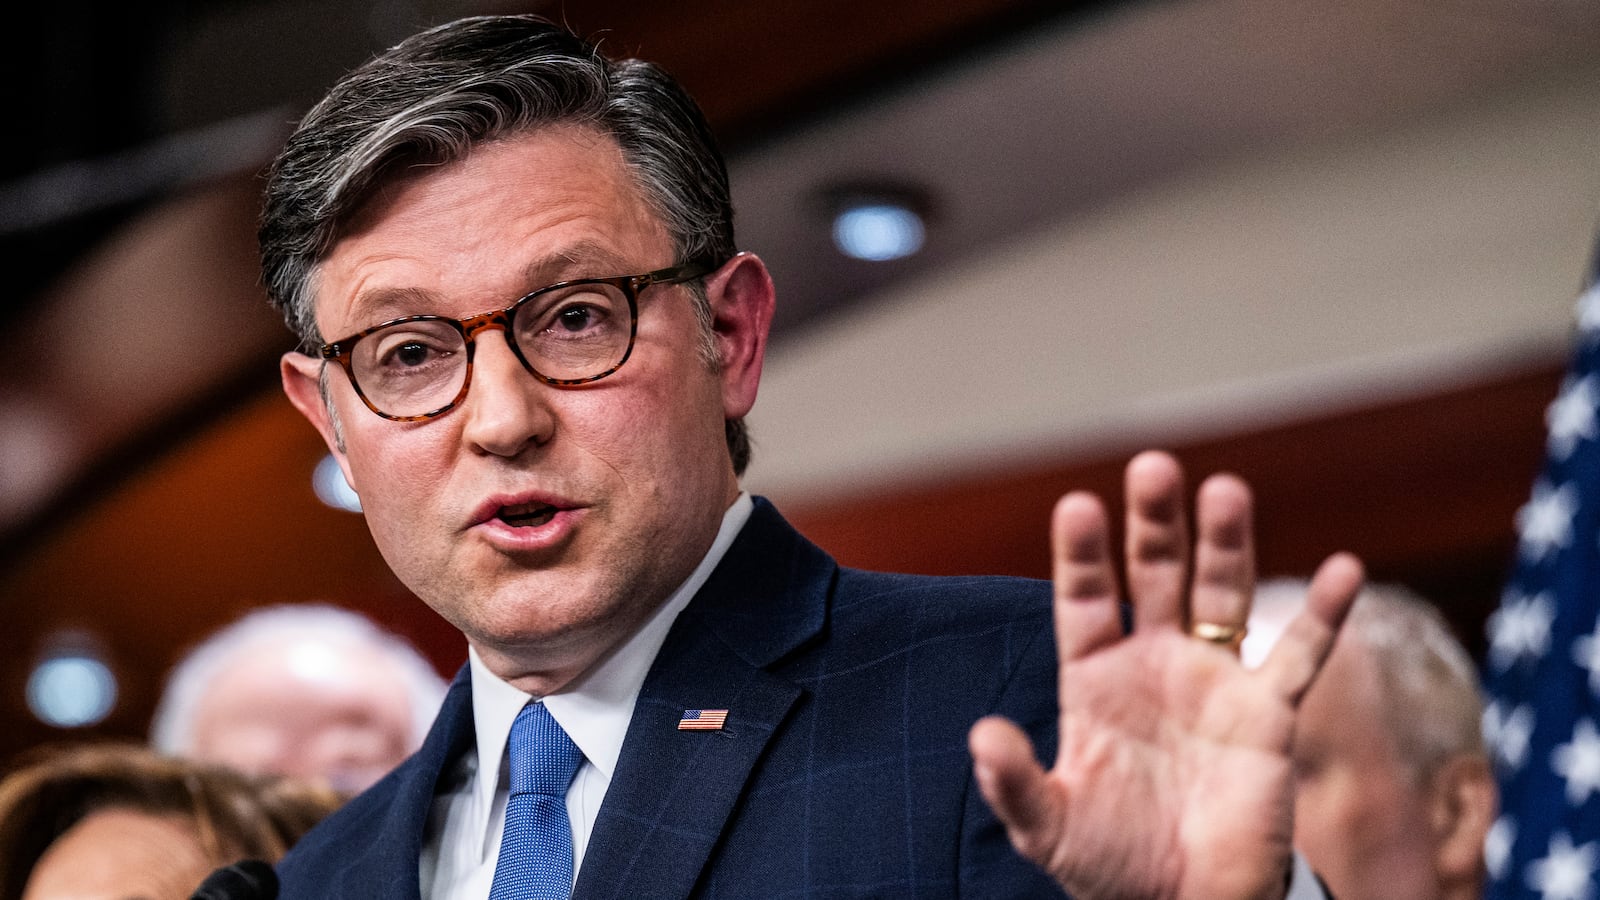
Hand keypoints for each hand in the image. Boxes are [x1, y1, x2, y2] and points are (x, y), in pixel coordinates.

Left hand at [968, 450, 1361, 899]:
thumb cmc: (1112, 863)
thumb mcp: (1048, 827)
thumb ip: (1014, 782)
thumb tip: (981, 734)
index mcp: (1095, 678)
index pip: (1084, 600)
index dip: (1082, 556)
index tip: (1078, 506)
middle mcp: (1154, 663)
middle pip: (1154, 576)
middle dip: (1153, 524)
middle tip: (1153, 466)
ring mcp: (1214, 682)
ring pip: (1222, 595)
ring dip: (1225, 545)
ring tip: (1225, 490)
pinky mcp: (1268, 715)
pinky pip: (1299, 657)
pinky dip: (1322, 615)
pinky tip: (1342, 567)